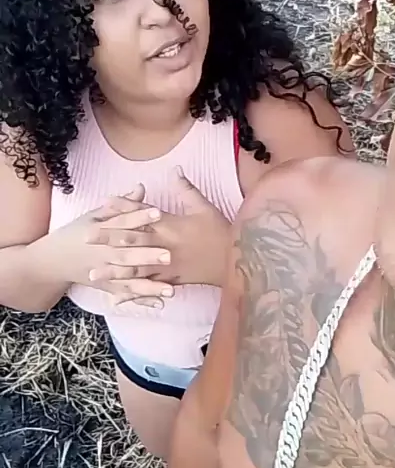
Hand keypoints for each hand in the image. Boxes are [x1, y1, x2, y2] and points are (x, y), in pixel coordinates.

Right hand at [35, 185, 173, 302]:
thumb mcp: (95, 216)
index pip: (122, 223)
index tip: (159, 213)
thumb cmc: (77, 232)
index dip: (140, 217)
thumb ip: (121, 205)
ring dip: (150, 286)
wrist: (54, 260)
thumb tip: (142, 187)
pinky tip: (159, 303)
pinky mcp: (106, 286)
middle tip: (169, 256)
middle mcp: (102, 253)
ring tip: (171, 290)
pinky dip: (141, 299)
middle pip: (127, 254)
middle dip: (147, 256)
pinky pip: (125, 293)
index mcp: (99, 232)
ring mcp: (104, 272)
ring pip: (129, 279)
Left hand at [88, 169, 230, 304]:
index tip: (104, 204)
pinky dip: (133, 292)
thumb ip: (186, 190)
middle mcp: (165, 245)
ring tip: (93, 273)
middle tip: (86, 238)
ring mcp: (167, 265)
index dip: (123, 208)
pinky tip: (117, 297)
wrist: (236, 261)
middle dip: (108, 240)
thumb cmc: (221, 232)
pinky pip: (149, 287)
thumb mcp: (205, 207)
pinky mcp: (172, 280)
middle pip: (132, 241)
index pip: (142, 214)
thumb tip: (174, 170)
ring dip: (113, 270)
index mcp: (171, 225)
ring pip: (136, 268)